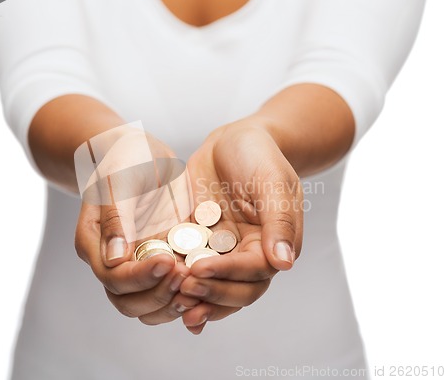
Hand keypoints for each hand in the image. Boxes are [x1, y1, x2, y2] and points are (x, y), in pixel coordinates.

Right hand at [75, 129, 198, 323]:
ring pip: (150, 306)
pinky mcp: (162, 262)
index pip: (114, 278)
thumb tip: (115, 260)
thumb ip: (116, 219)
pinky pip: (171, 291)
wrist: (143, 155)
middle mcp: (114, 262)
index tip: (169, 261)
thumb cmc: (126, 160)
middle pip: (129, 302)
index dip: (140, 277)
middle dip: (159, 295)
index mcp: (95, 245)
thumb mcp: (119, 181)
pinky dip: (187, 294)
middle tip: (186, 276)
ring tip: (198, 286)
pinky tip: (206, 283)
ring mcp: (138, 265)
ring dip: (173, 303)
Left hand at [179, 118, 303, 332]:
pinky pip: (190, 267)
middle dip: (211, 293)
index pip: (254, 272)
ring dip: (195, 297)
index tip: (200, 269)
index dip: (228, 275)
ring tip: (171, 302)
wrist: (233, 142)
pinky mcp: (199, 244)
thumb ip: (279, 221)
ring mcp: (222, 251)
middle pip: (235, 289)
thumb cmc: (258, 155)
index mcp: (271, 243)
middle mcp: (247, 254)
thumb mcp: (272, 181)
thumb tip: (284, 264)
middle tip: (183, 289)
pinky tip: (161, 289)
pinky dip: (178, 281)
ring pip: (213, 286)